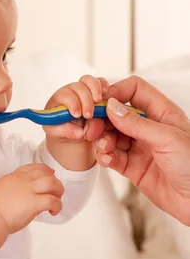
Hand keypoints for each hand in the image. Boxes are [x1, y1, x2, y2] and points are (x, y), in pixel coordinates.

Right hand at [0, 164, 63, 247]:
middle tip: (55, 193)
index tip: (50, 174)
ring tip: (56, 201)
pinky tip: (53, 212)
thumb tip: (24, 197)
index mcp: (13, 177)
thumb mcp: (1, 191)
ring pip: (52, 182)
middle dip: (54, 182)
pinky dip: (57, 206)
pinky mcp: (34, 203)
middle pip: (46, 173)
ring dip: (58, 191)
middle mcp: (22, 180)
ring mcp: (29, 190)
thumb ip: (13, 190)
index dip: (44, 170)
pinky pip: (53, 200)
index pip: (33, 167)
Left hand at [44, 75, 109, 142]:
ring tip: (98, 102)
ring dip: (95, 90)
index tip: (77, 114)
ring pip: (88, 81)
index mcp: (58, 100)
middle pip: (78, 87)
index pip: (64, 94)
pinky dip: (103, 86)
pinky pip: (99, 82)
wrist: (72, 131)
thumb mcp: (59, 132)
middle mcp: (70, 92)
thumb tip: (79, 132)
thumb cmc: (63, 129)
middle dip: (85, 100)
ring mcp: (83, 90)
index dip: (72, 103)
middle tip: (89, 115)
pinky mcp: (94, 91)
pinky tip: (105, 94)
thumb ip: (66, 131)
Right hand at [95, 75, 189, 225]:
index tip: (99, 102)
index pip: (135, 91)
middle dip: (102, 120)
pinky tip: (108, 160)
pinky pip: (112, 157)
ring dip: (102, 140)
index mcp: (162, 113)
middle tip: (91, 129)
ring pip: (111, 136)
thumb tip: (111, 107)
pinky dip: (105, 157)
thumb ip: (136, 123)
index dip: (116, 92)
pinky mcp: (132, 167)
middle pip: (117, 114)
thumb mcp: (166, 138)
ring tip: (104, 148)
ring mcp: (139, 148)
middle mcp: (149, 128)